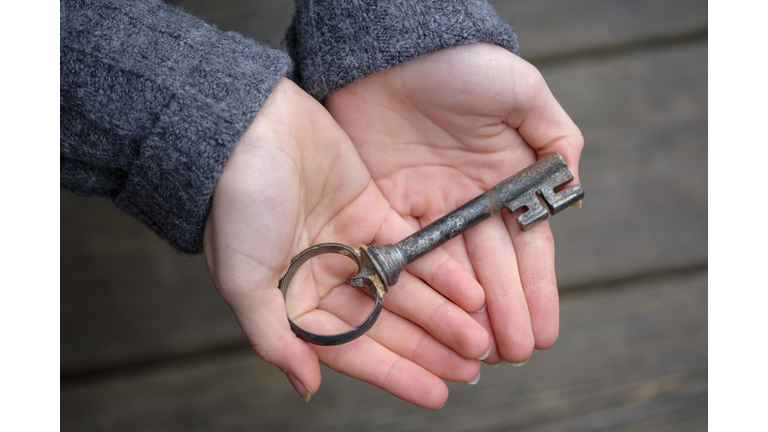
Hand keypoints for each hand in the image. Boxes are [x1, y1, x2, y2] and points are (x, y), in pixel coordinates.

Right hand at [203, 79, 489, 407]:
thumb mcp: (243, 279)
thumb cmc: (236, 203)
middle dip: (428, 347)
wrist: (248, 127)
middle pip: (386, 323)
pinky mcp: (371, 210)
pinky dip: (440, 269)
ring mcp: (350, 245)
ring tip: (479, 337)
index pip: (352, 348)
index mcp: (294, 300)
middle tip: (471, 366)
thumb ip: (274, 336)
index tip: (437, 393)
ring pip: (405, 290)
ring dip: (442, 313)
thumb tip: (305, 386)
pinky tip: (471, 291)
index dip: (395, 372)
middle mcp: (325, 278)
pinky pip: (411, 248)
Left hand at [325, 43, 583, 364]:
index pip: (526, 246)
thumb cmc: (460, 62)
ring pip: (450, 271)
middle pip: (489, 268)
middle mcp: (467, 202)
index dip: (536, 289)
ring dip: (465, 313)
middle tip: (513, 355)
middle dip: (504, 312)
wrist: (389, 48)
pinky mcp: (384, 204)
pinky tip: (436, 319)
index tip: (544, 331)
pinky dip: (422, 287)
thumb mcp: (519, 91)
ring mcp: (426, 207)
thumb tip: (570, 187)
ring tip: (478, 352)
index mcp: (504, 180)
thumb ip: (553, 136)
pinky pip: (406, 252)